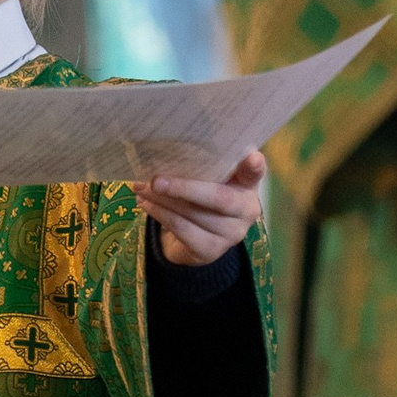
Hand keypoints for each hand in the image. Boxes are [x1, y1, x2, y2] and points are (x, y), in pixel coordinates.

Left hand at [137, 149, 265, 267]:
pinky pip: (182, 230)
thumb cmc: (201, 199)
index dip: (254, 166)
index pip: (255, 173)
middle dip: (184, 188)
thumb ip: (202, 165)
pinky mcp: (212, 250)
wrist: (194, 240)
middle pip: (219, 198)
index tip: (252, 158)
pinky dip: (160, 215)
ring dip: (163, 200)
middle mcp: (246, 210)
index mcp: (248, 185)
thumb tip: (168, 145)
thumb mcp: (207, 179)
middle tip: (156, 180)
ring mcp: (232, 234)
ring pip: (195, 214)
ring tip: (141, 187)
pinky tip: (146, 204)